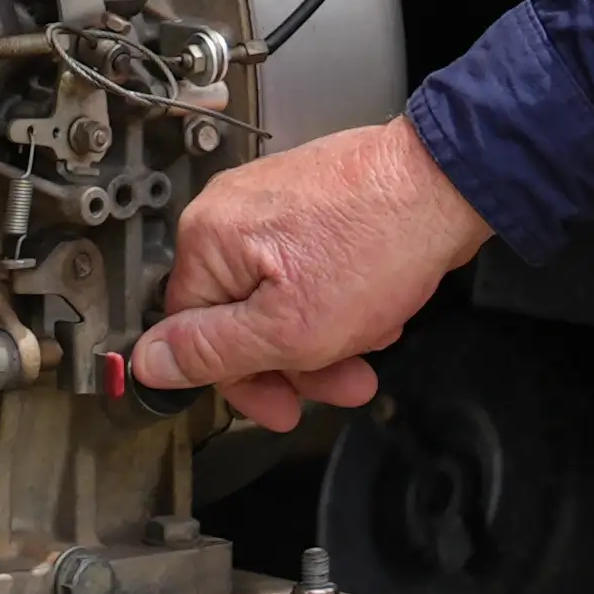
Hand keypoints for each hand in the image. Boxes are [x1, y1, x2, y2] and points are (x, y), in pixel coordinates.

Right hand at [122, 117, 489, 433]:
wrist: (447, 185)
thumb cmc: (376, 243)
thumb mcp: (287, 328)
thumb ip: (211, 352)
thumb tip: (146, 363)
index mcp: (208, 240)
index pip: (193, 336)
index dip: (242, 383)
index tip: (281, 407)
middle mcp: (231, 212)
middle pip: (242, 319)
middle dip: (298, 363)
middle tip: (342, 382)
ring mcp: (272, 203)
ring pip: (283, 299)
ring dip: (328, 336)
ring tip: (371, 342)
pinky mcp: (309, 203)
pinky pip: (309, 271)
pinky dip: (339, 299)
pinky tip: (375, 308)